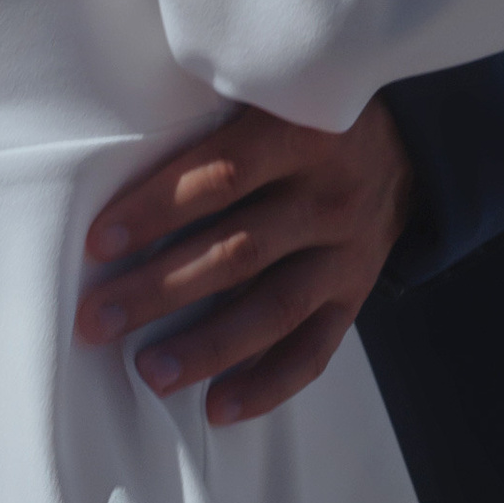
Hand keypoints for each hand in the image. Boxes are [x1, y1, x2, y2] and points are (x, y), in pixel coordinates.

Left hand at [75, 98, 414, 424]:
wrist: (406, 140)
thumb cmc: (305, 113)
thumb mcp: (274, 93)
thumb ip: (213, 115)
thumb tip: (118, 152)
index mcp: (301, 134)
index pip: (221, 176)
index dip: (157, 210)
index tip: (98, 244)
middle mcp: (329, 196)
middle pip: (237, 251)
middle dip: (160, 290)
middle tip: (97, 320)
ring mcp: (348, 252)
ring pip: (274, 308)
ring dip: (207, 346)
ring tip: (149, 373)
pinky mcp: (356, 294)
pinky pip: (315, 350)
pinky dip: (268, 385)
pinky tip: (218, 408)